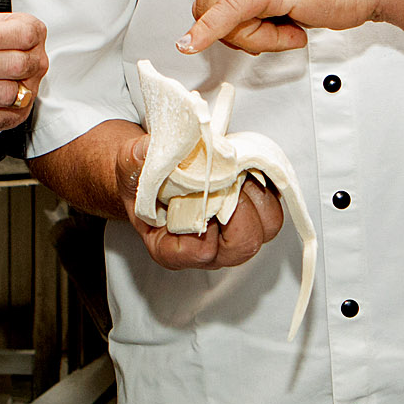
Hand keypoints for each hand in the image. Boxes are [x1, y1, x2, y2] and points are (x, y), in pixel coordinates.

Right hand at [114, 130, 286, 269]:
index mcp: (173, 249)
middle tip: (228, 176)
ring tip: (238, 168)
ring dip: (258, 193)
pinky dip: (267, 183)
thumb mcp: (129, 168)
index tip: (200, 193)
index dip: (207, 222)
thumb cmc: (142, 179)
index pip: (201, 252)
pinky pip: (274, 206)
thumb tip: (145, 151)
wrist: (157, 171)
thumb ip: (134, 162)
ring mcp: (232, 233)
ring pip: (266, 227)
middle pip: (243, 245)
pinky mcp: (251, 214)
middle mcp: (208, 249)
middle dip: (242, 206)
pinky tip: (246, 166)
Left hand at [179, 0, 397, 55]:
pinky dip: (208, 32)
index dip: (228, 27)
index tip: (258, 29)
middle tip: (282, 27)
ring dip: (261, 38)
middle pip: (209, 13)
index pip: (206, 2)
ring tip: (293, 23)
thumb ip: (241, 5)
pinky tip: (190, 45)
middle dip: (244, 34)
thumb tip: (211, 29)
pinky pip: (227, 14)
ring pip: (225, 24)